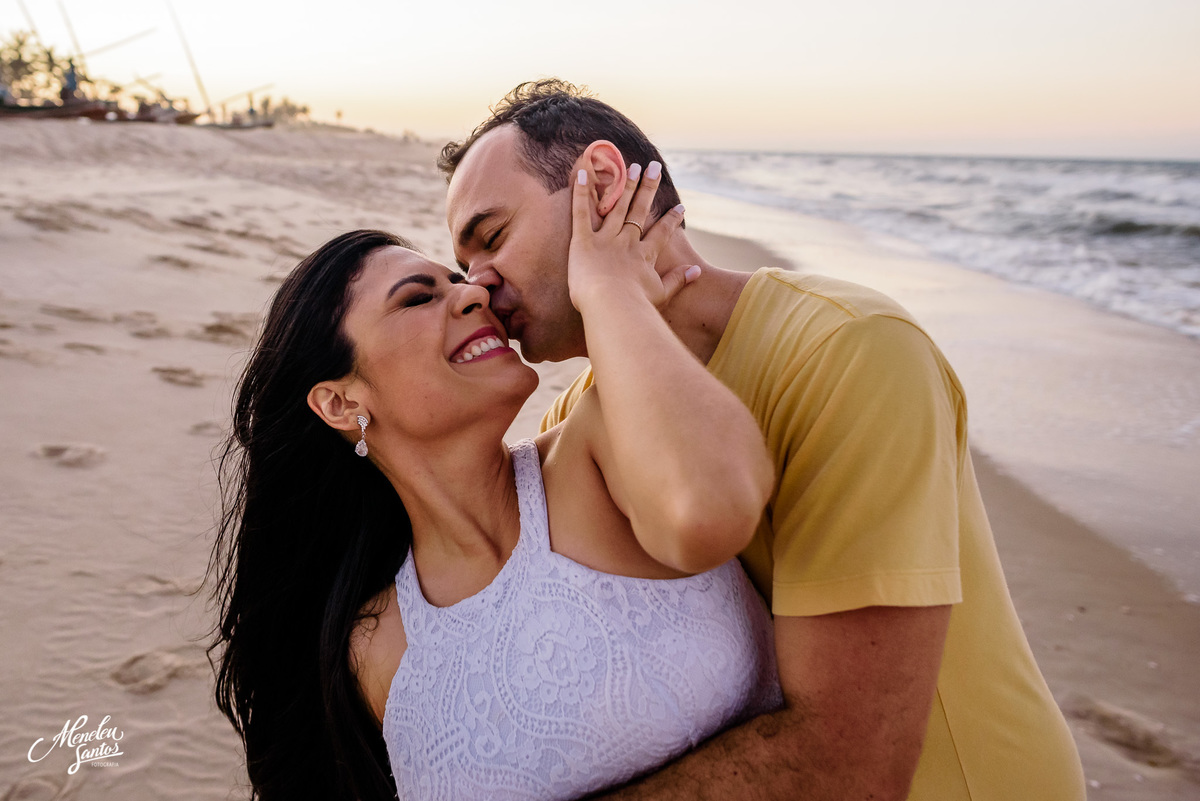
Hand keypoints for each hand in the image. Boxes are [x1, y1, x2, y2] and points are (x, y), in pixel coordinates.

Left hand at [568, 161, 696, 312]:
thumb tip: (697, 270)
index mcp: (644, 256)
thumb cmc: (635, 305)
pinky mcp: (583, 241)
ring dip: (625, 185)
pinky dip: (581, 193)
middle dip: (648, 188)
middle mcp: (627, 242)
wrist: (612, 306)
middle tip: (655, 167)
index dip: (672, 220)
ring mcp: (605, 239)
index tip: (681, 206)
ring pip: (616, 207)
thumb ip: (679, 280)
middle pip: (639, 211)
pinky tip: (581, 173)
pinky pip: (581, 213)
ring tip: (632, 167)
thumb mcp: (661, 294)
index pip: (661, 233)